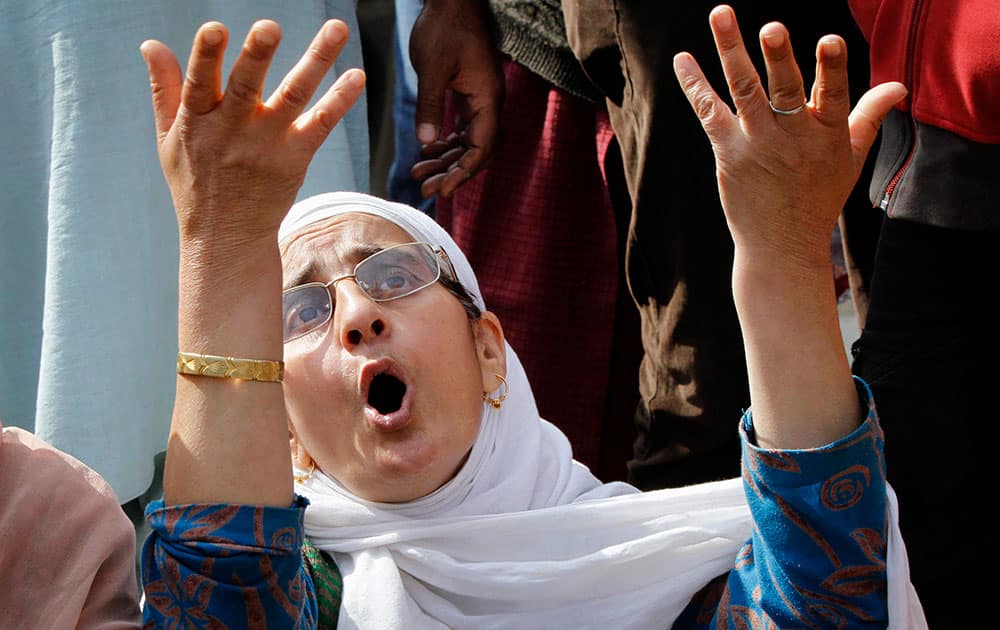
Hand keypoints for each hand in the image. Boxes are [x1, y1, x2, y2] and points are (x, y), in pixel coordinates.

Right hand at [140, 19, 364, 246]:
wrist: (226, 239)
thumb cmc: (195, 184)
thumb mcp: (168, 140)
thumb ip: (165, 90)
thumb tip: (150, 44)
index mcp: (197, 122)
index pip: (198, 84)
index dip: (206, 56)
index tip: (215, 28)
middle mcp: (233, 131)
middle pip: (246, 87)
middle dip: (257, 56)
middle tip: (269, 27)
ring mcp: (267, 145)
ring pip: (294, 96)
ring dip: (316, 60)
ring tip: (337, 28)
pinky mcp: (296, 159)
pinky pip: (321, 124)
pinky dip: (340, 99)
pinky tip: (357, 75)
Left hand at [408, 0, 503, 197]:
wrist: (451, 0)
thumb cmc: (443, 27)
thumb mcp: (432, 68)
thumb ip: (430, 106)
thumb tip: (427, 143)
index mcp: (487, 97)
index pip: (482, 147)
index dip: (464, 172)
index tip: (444, 190)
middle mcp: (489, 102)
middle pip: (478, 150)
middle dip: (453, 172)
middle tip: (427, 190)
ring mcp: (480, 98)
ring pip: (469, 141)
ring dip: (446, 160)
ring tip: (419, 175)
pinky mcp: (469, 93)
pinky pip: (463, 127)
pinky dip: (446, 143)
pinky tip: (428, 152)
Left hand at [673, 5, 905, 273]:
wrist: (783, 246)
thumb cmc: (819, 198)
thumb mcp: (851, 158)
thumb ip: (868, 116)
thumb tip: (899, 86)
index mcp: (828, 134)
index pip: (834, 95)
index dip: (832, 68)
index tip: (830, 41)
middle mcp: (792, 137)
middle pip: (785, 91)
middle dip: (780, 58)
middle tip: (772, 27)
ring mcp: (758, 144)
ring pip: (744, 91)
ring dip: (731, 50)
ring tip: (721, 13)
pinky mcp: (729, 154)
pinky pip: (710, 112)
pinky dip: (695, 85)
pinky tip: (682, 59)